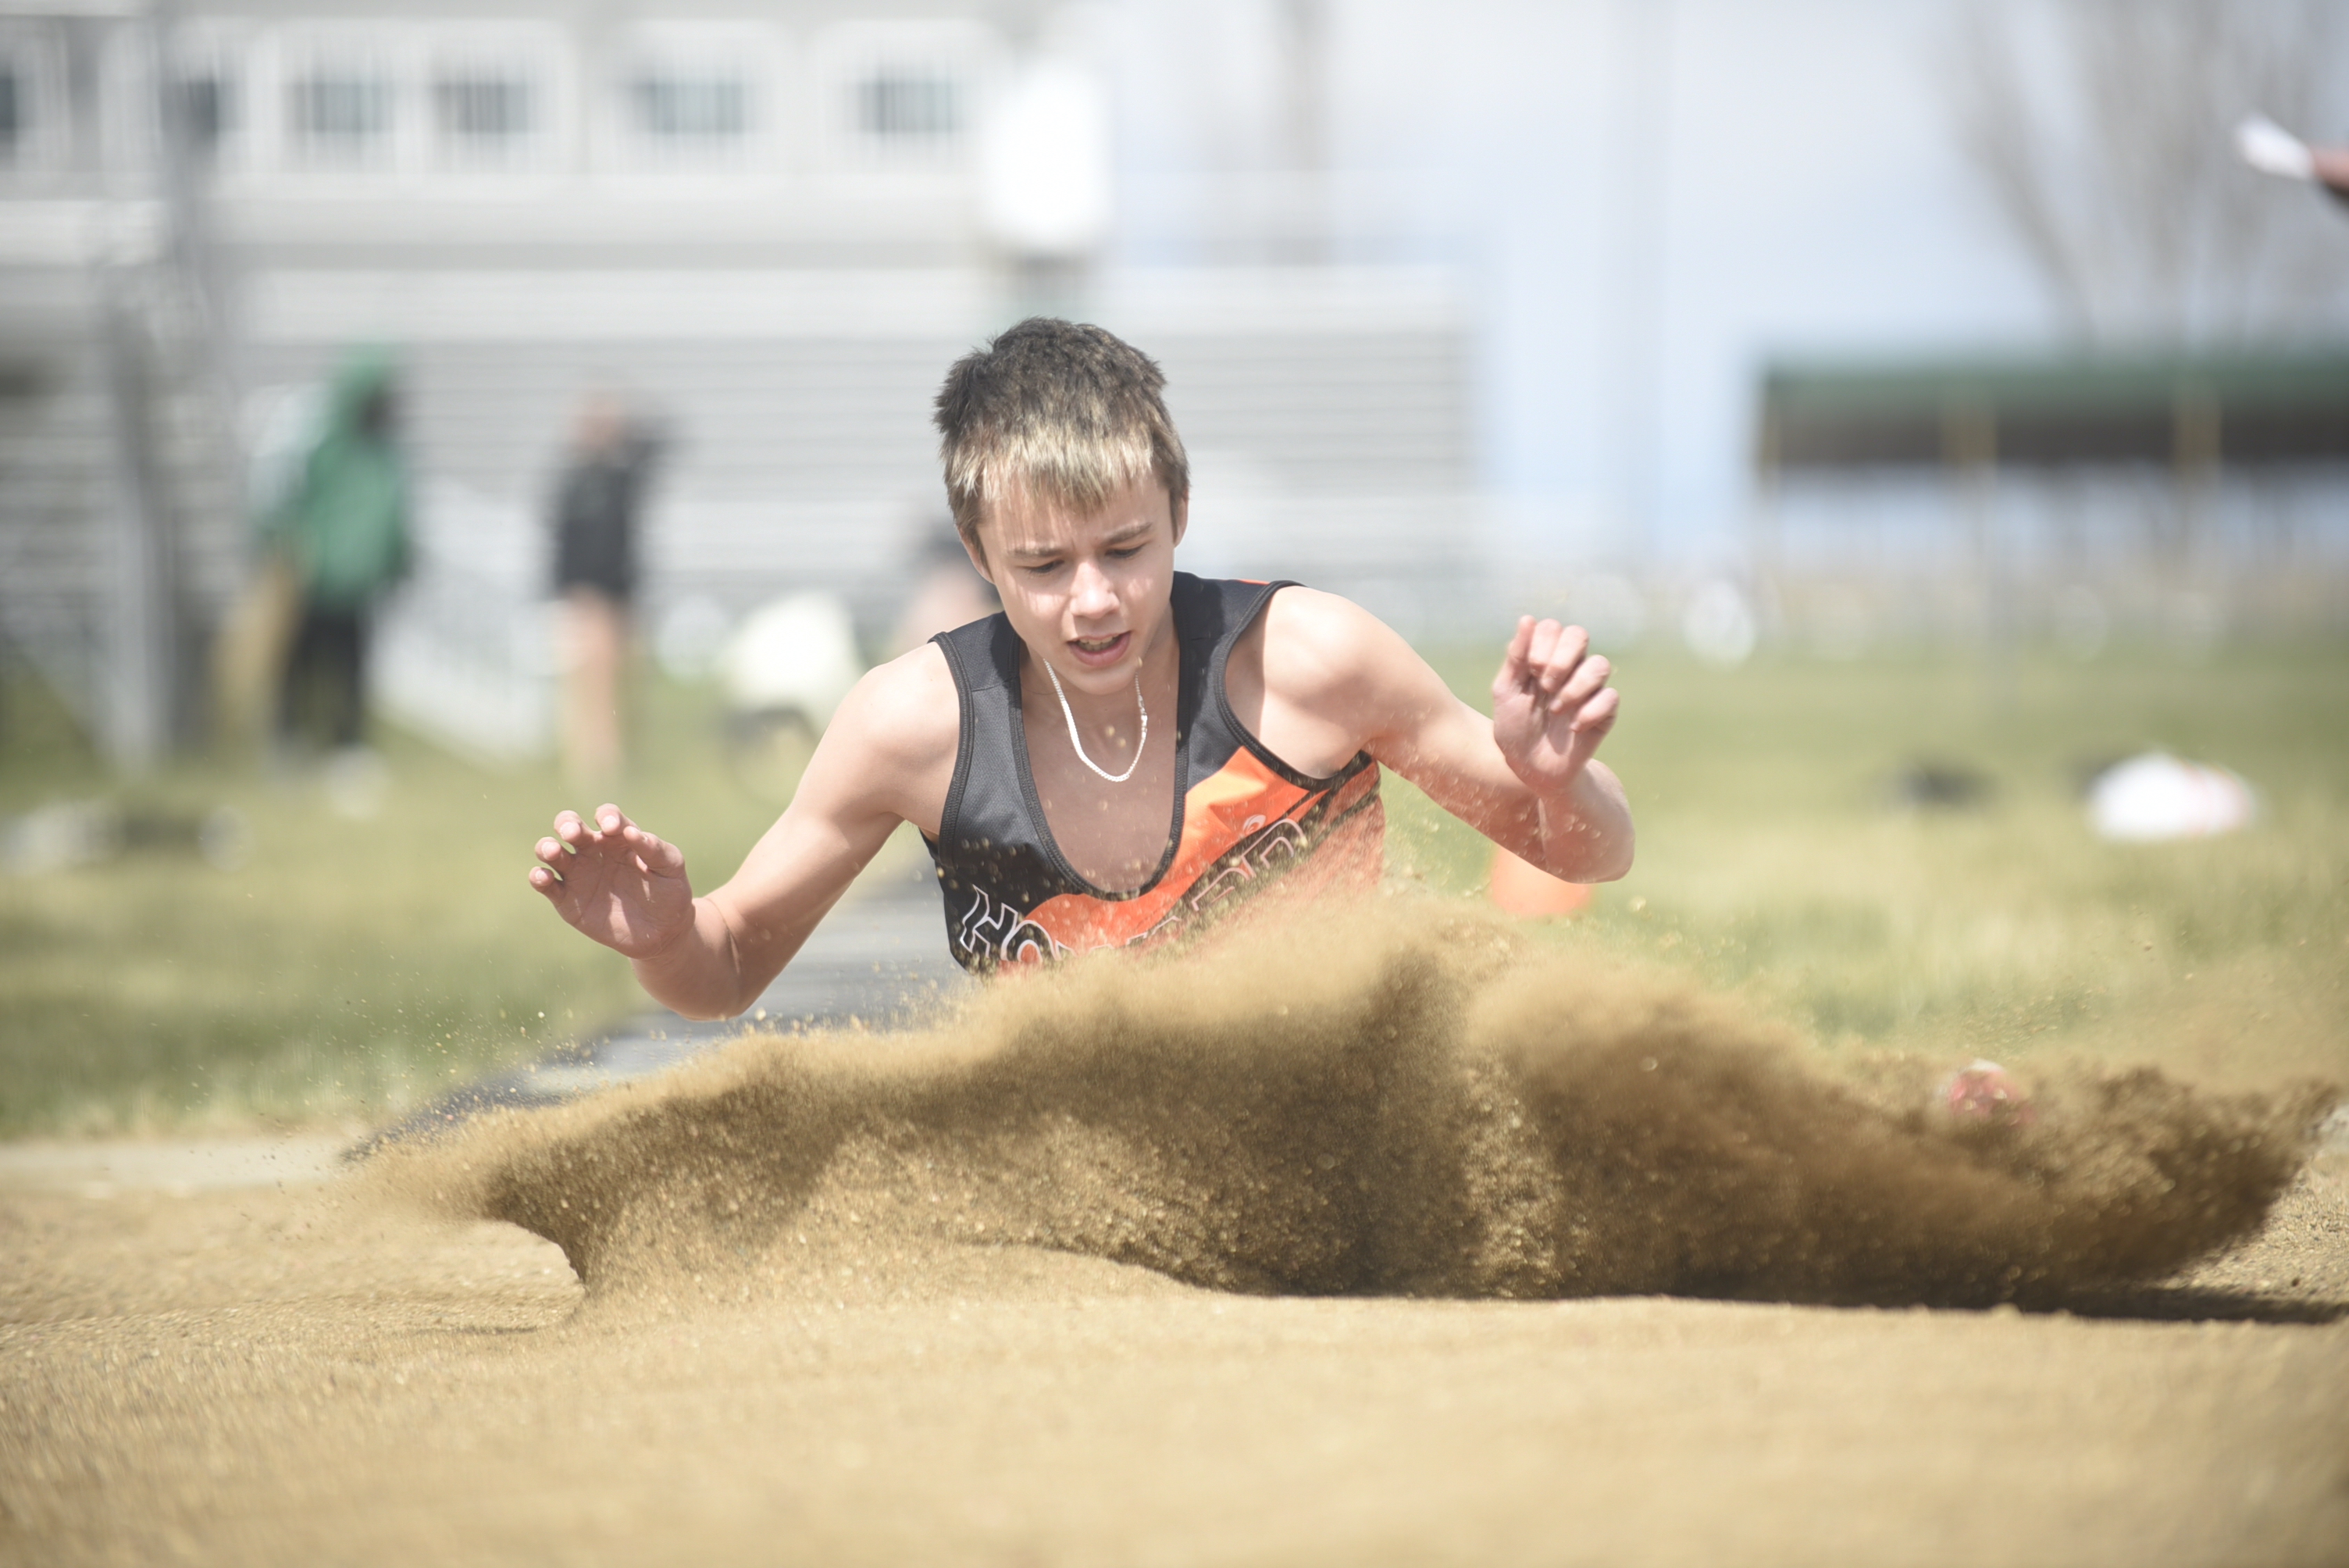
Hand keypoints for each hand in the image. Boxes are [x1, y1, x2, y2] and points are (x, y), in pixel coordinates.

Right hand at [528, 805, 694, 959]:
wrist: (662, 932)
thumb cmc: (669, 893)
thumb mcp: (671, 868)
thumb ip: (655, 849)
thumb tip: (632, 832)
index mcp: (619, 837)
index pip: (607, 816)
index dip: (607, 816)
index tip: (612, 828)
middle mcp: (594, 850)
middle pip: (569, 824)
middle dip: (567, 823)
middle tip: (573, 833)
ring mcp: (578, 873)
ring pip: (551, 851)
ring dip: (547, 847)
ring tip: (554, 852)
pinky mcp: (567, 899)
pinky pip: (546, 883)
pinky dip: (539, 877)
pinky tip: (544, 877)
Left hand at [1491, 617, 1618, 793]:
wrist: (1531, 767)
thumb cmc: (1514, 728)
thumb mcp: (1505, 692)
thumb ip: (1516, 657)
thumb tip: (1527, 618)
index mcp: (1544, 657)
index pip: (1552, 627)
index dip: (1542, 644)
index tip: (1530, 671)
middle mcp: (1570, 667)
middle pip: (1579, 634)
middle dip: (1560, 658)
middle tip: (1544, 685)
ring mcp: (1589, 688)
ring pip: (1599, 664)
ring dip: (1574, 687)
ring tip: (1556, 710)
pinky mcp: (1604, 711)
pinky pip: (1610, 697)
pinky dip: (1589, 712)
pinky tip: (1573, 728)